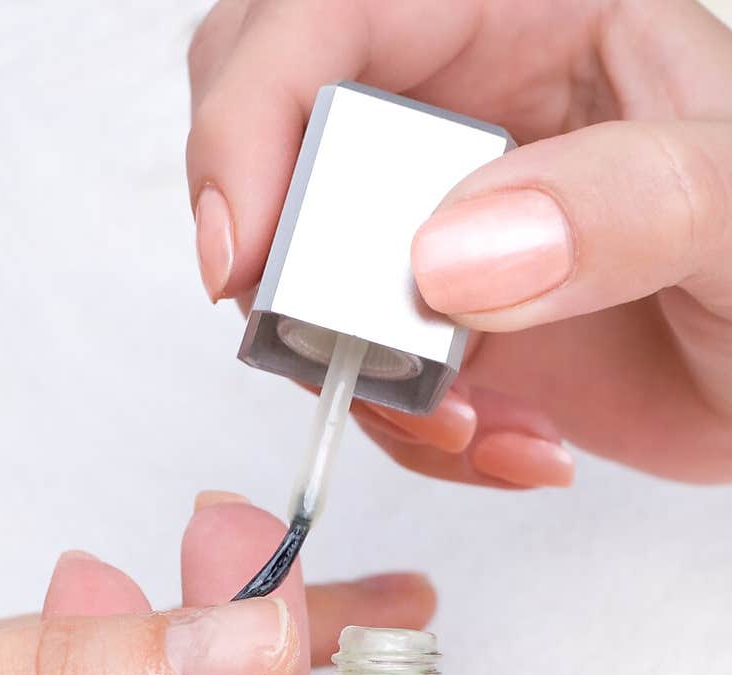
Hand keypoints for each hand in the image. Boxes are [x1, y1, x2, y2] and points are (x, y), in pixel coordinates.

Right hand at [187, 0, 731, 488]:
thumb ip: (621, 205)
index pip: (331, 14)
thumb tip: (448, 255)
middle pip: (272, 131)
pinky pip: (361, 372)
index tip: (242, 253)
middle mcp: (459, 108)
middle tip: (339, 349)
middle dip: (280, 260)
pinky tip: (514, 441)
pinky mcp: (436, 321)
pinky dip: (414, 432)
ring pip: (301, 277)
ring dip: (362, 379)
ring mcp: (436, 221)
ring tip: (480, 426)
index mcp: (526, 10)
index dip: (251, 115)